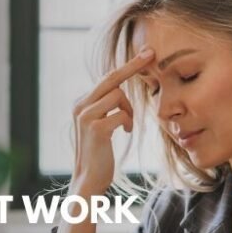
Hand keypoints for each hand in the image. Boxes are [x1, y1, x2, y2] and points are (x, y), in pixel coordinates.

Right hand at [69, 48, 153, 193]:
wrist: (88, 179)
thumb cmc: (99, 154)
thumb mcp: (100, 126)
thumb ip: (105, 108)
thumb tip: (119, 91)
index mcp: (81, 103)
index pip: (106, 78)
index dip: (127, 65)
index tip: (145, 53)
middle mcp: (80, 105)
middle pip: (111, 78)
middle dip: (133, 66)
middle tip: (151, 54)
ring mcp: (86, 116)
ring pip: (118, 96)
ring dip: (129, 111)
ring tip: (127, 125)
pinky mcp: (96, 128)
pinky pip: (122, 114)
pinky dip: (128, 122)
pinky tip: (125, 132)